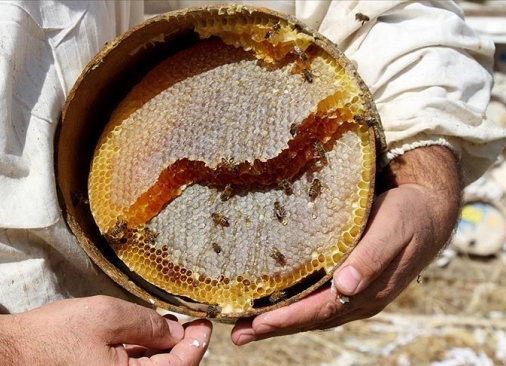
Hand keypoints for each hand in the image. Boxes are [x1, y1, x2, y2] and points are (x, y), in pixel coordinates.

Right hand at [0, 295, 211, 364]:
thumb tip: (174, 331)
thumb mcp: (106, 316)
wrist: (12, 351)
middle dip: (181, 348)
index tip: (204, 324)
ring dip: (161, 352)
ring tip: (168, 326)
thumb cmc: (55, 334)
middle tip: (189, 323)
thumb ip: (147, 323)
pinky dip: (142, 356)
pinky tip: (144, 338)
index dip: (196, 343)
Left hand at [231, 146, 461, 343]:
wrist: (429, 211)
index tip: (258, 322)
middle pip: (311, 319)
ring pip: (312, 313)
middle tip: (238, 334)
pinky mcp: (351, 284)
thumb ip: (370, 259)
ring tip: (246, 326)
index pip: (321, 310)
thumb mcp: (393, 230)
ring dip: (280, 321)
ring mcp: (356, 294)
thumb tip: (346, 287)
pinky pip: (318, 301)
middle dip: (274, 327)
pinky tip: (274, 306)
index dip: (289, 318)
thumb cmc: (408, 216)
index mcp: (369, 290)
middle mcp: (360, 299)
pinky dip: (294, 307)